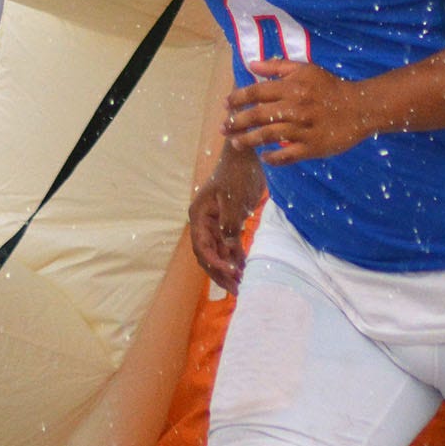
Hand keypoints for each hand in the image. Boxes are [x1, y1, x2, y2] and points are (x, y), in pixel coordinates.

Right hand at [188, 148, 264, 292]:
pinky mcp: (227, 223)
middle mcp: (203, 223)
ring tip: (242, 285)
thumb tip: (229, 248)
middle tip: (238, 289)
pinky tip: (244, 269)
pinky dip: (235, 258)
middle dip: (221, 273)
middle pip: (208, 255)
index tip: (232, 272)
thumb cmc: (237, 173)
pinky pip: (228, 246)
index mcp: (199, 216)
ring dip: (229, 269)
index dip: (215, 263)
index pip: (202, 247)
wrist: (245, 156)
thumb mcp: (234, 198)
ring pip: (218, 253)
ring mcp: (214, 224)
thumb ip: (230, 224)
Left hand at [224, 60, 378, 164]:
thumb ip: (277, 66)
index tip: (226, 105)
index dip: (238, 98)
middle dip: (237, 122)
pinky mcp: (312, 147)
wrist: (360, 107)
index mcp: (292, 87)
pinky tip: (264, 157)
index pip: (257, 92)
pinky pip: (287, 155)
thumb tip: (251, 65)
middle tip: (223, 127)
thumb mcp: (306, 69)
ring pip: (268, 136)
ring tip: (237, 143)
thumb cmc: (329, 87)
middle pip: (258, 115)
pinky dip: (273, 157)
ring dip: (249, 140)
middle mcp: (295, 107)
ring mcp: (303, 129)